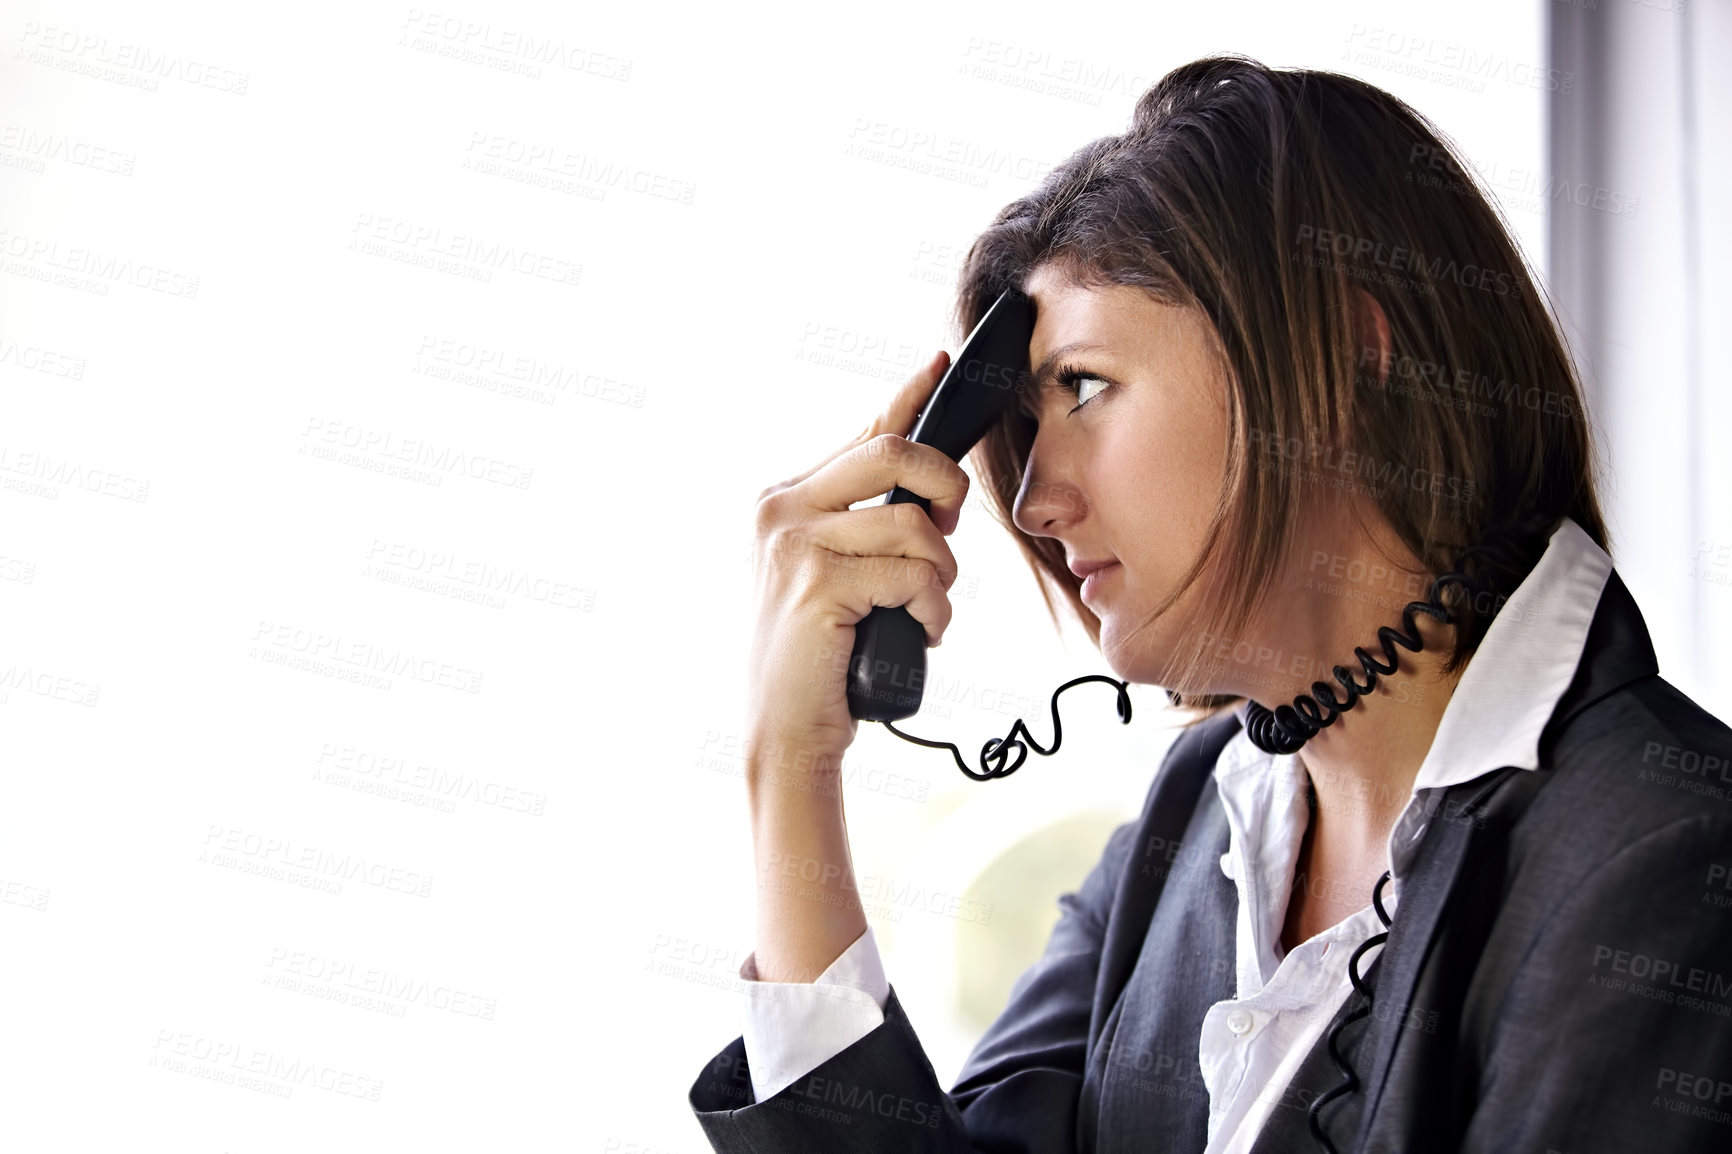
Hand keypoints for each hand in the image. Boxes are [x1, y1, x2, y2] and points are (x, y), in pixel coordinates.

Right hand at [744, 348, 969, 767]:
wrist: (787, 728)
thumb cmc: (823, 655)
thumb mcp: (841, 574)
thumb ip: (867, 524)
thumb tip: (930, 481)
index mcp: (784, 499)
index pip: (862, 434)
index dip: (909, 397)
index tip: (941, 364)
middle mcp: (781, 509)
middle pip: (894, 453)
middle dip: (947, 486)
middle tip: (952, 530)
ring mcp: (795, 543)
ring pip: (915, 524)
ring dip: (941, 575)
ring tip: (924, 609)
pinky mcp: (819, 583)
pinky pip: (915, 575)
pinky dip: (934, 610)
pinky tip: (918, 633)